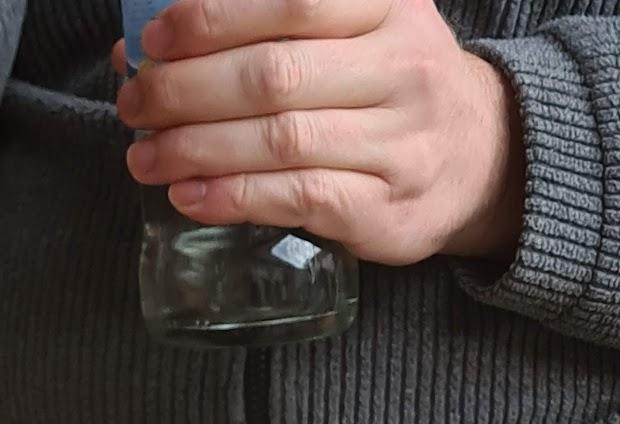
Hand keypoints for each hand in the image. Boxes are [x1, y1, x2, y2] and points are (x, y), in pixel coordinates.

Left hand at [113, 0, 523, 263]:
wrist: (484, 159)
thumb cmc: (393, 88)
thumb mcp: (361, 27)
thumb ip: (277, 22)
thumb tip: (152, 43)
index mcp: (388, 7)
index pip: (291, 1)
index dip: (212, 17)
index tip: (155, 40)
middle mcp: (401, 69)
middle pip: (273, 74)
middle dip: (186, 90)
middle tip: (135, 105)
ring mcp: (399, 143)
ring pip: (280, 140)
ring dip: (197, 149)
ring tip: (145, 157)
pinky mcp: (385, 208)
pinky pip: (297, 199)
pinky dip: (234, 197)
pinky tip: (189, 197)